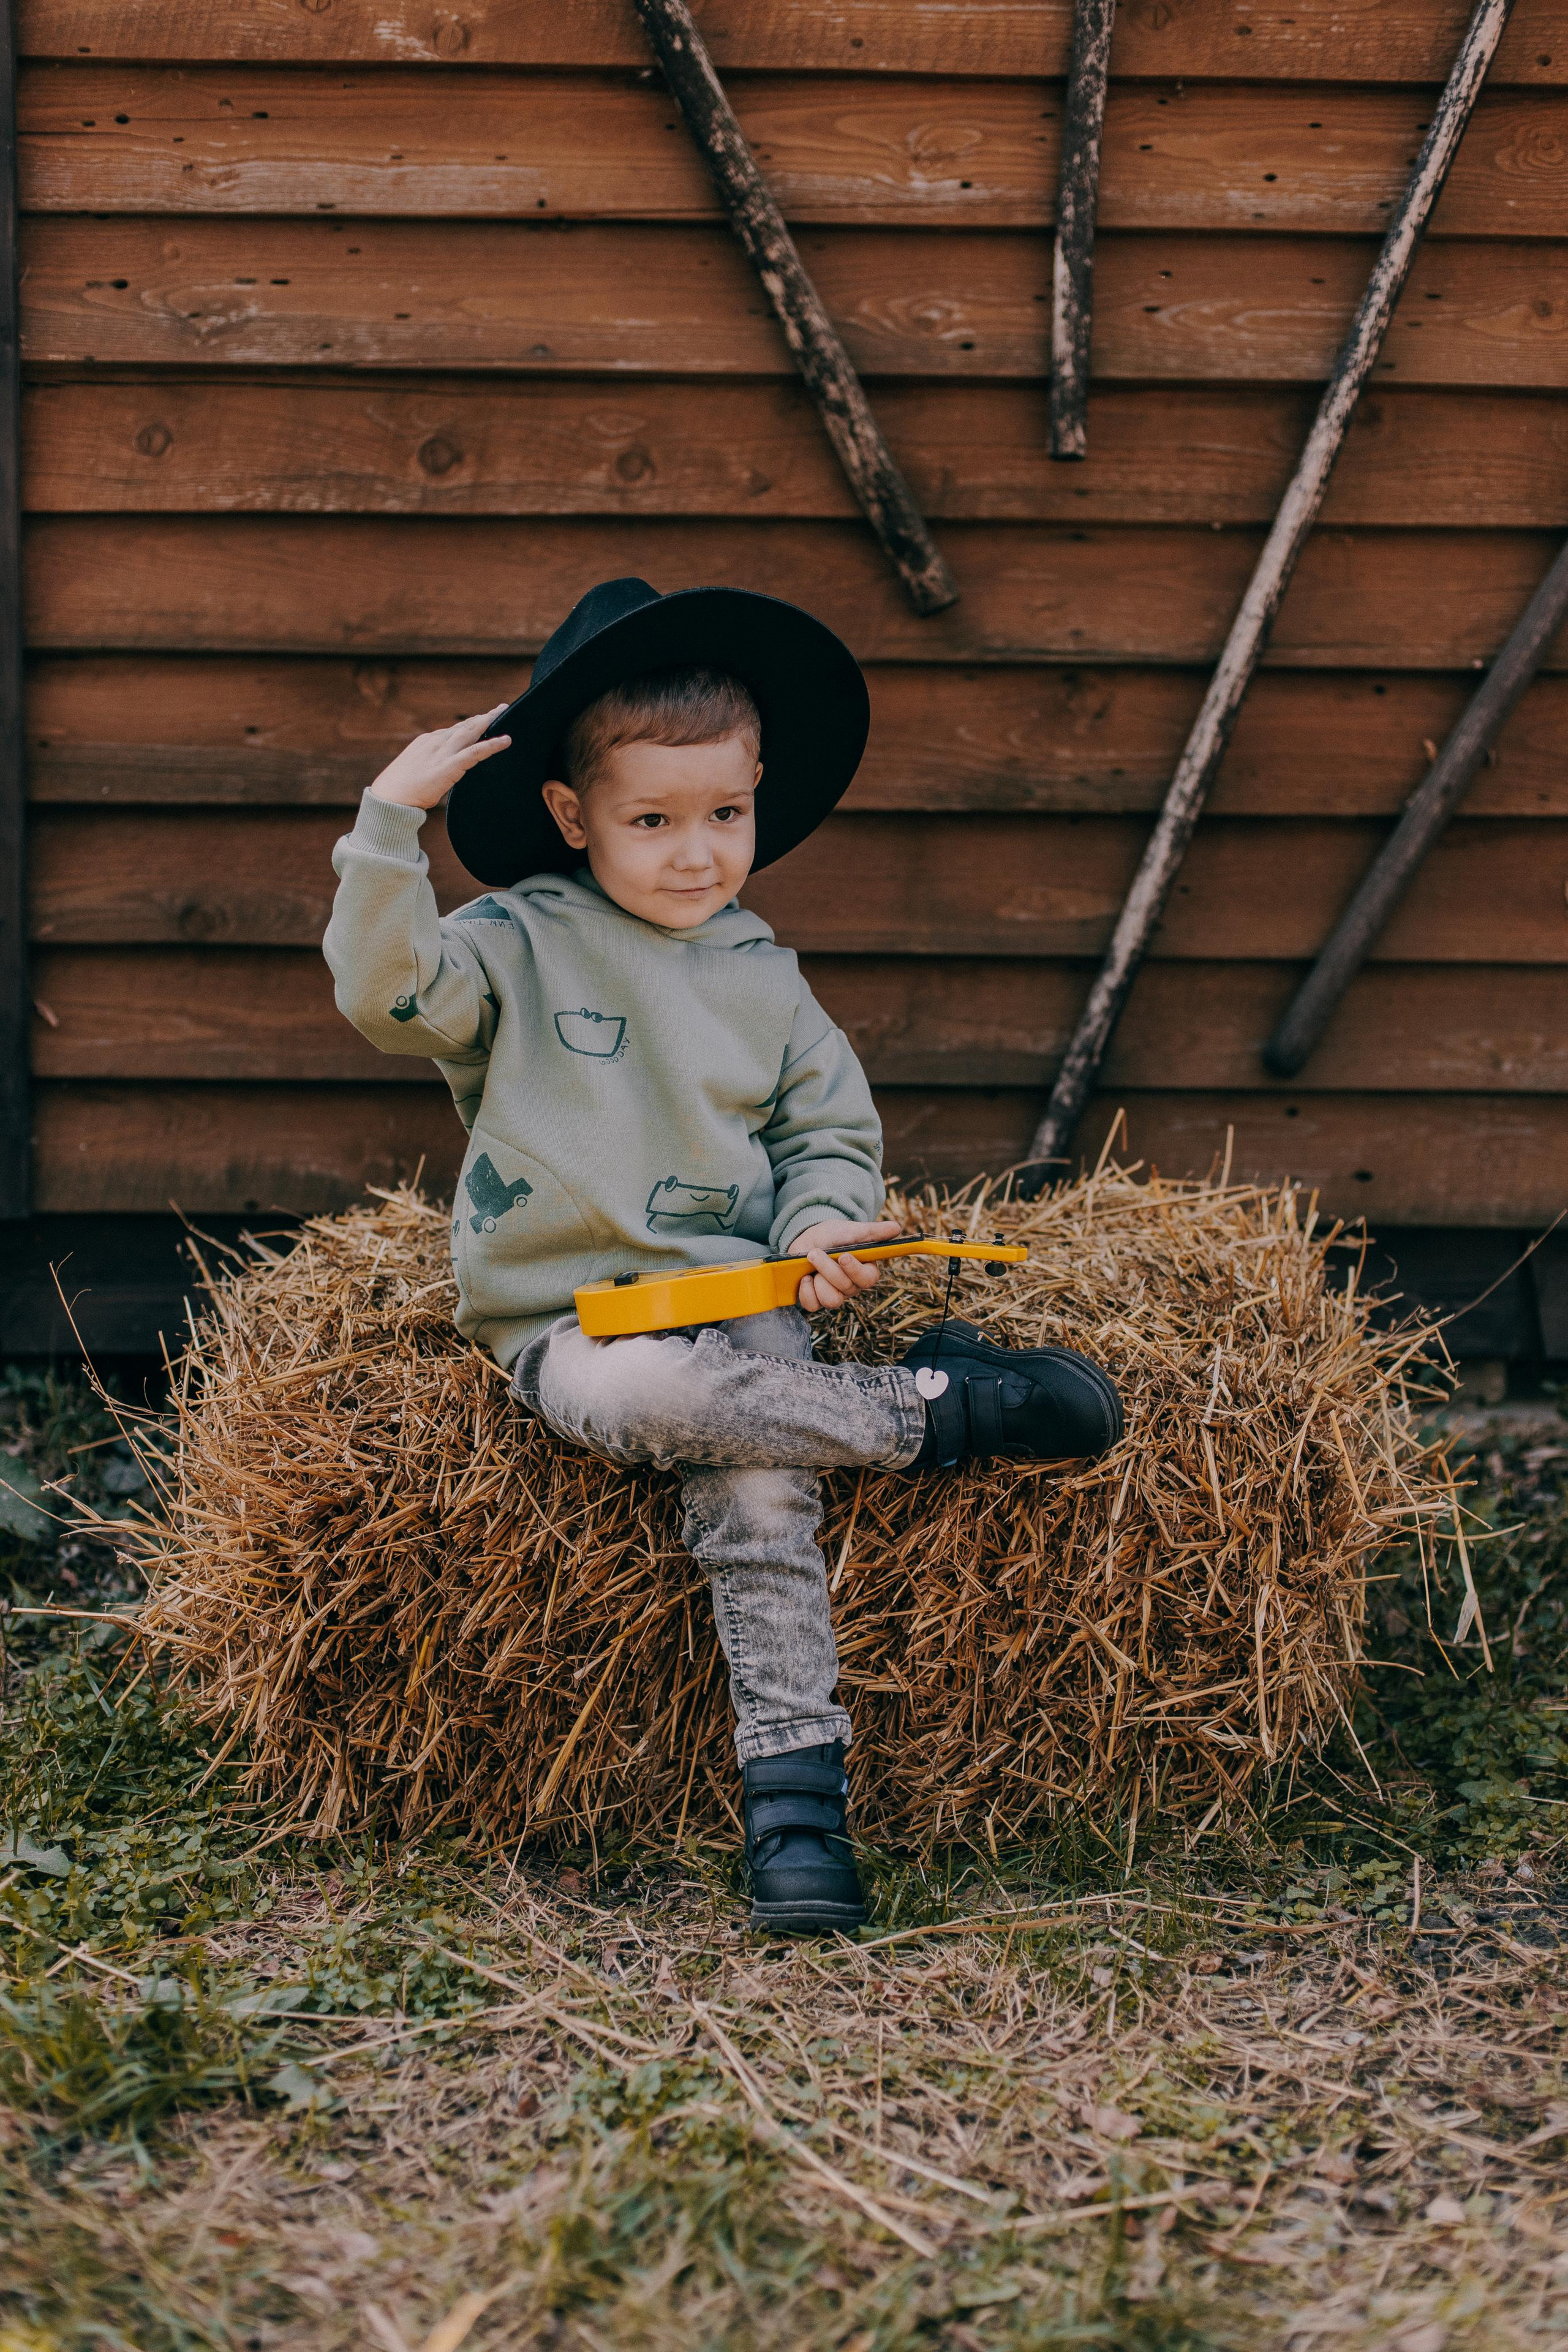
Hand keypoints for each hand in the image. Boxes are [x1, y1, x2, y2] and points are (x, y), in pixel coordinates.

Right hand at [368, 705, 511, 810]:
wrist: (388, 800)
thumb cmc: (399, 791)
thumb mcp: (415, 772)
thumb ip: (430, 766)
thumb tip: (441, 772)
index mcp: (426, 742)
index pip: (452, 730)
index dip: (470, 724)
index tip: (482, 718)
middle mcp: (434, 742)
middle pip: (464, 726)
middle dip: (483, 716)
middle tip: (501, 708)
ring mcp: (441, 753)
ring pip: (470, 732)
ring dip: (489, 721)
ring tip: (505, 713)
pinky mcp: (448, 766)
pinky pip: (475, 752)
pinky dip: (492, 745)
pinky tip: (506, 741)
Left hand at [790, 1218, 901, 1313]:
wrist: (809, 1240)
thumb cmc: (834, 1236)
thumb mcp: (851, 1230)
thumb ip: (873, 1231)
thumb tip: (897, 1228)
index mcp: (864, 1271)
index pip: (868, 1279)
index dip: (855, 1270)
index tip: (843, 1256)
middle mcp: (851, 1287)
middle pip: (845, 1288)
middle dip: (828, 1269)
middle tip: (814, 1252)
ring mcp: (834, 1295)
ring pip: (831, 1301)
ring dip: (818, 1281)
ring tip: (809, 1264)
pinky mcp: (816, 1300)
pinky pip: (813, 1306)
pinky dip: (806, 1292)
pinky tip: (804, 1277)